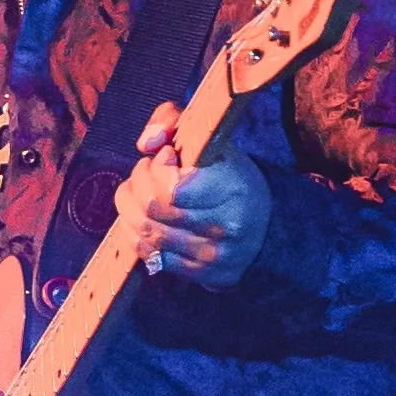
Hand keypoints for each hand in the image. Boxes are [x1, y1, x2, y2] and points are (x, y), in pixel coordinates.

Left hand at [115, 100, 270, 287]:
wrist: (265, 223)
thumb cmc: (227, 174)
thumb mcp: (208, 137)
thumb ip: (171, 120)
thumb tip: (146, 143)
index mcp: (233, 187)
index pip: (172, 188)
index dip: (156, 169)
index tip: (166, 156)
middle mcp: (227, 226)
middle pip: (153, 209)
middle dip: (137, 183)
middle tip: (144, 171)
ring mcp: (215, 255)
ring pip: (147, 234)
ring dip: (129, 208)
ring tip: (138, 191)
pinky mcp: (205, 275)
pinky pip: (151, 258)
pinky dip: (135, 235)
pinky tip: (140, 218)